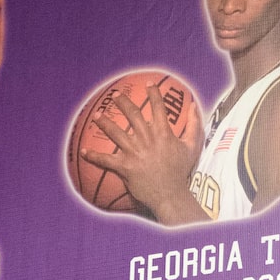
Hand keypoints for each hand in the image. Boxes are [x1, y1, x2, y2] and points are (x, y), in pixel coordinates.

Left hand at [86, 84, 201, 224]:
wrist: (170, 195)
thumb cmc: (181, 171)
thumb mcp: (192, 147)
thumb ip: (195, 126)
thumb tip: (195, 106)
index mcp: (163, 133)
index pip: (158, 107)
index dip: (154, 93)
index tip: (149, 84)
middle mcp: (147, 139)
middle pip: (132, 115)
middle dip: (122, 103)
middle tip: (115, 96)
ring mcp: (134, 152)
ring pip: (115, 133)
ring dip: (104, 123)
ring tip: (97, 115)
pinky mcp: (125, 166)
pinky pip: (106, 160)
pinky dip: (94, 156)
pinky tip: (83, 151)